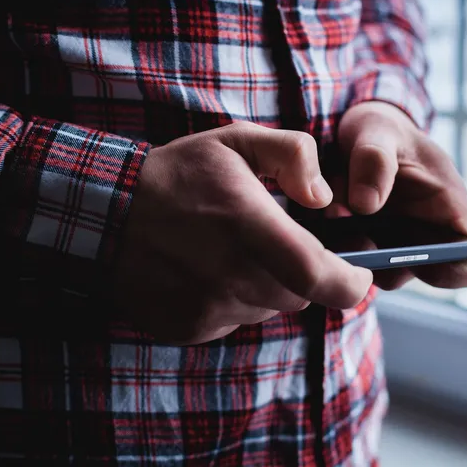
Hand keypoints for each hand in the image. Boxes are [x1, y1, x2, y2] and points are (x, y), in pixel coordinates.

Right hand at [114, 122, 372, 344]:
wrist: (106, 214)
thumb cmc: (176, 174)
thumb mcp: (234, 141)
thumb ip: (292, 154)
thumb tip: (324, 198)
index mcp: (247, 227)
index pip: (319, 277)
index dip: (351, 283)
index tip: (359, 274)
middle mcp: (229, 276)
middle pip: (297, 295)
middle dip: (302, 273)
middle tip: (277, 244)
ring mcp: (206, 307)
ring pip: (265, 309)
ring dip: (265, 285)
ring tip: (234, 251)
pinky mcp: (189, 326)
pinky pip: (233, 320)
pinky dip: (234, 300)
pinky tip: (208, 271)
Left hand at [327, 102, 466, 290]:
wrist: (352, 134)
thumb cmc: (380, 129)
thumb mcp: (377, 129)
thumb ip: (374, 159)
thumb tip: (365, 205)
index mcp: (449, 209)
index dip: (453, 272)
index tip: (413, 254)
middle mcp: (424, 235)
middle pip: (415, 276)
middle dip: (382, 261)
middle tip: (351, 233)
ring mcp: (392, 244)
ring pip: (377, 272)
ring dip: (351, 251)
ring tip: (331, 213)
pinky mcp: (362, 245)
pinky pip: (348, 260)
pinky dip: (333, 245)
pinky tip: (320, 217)